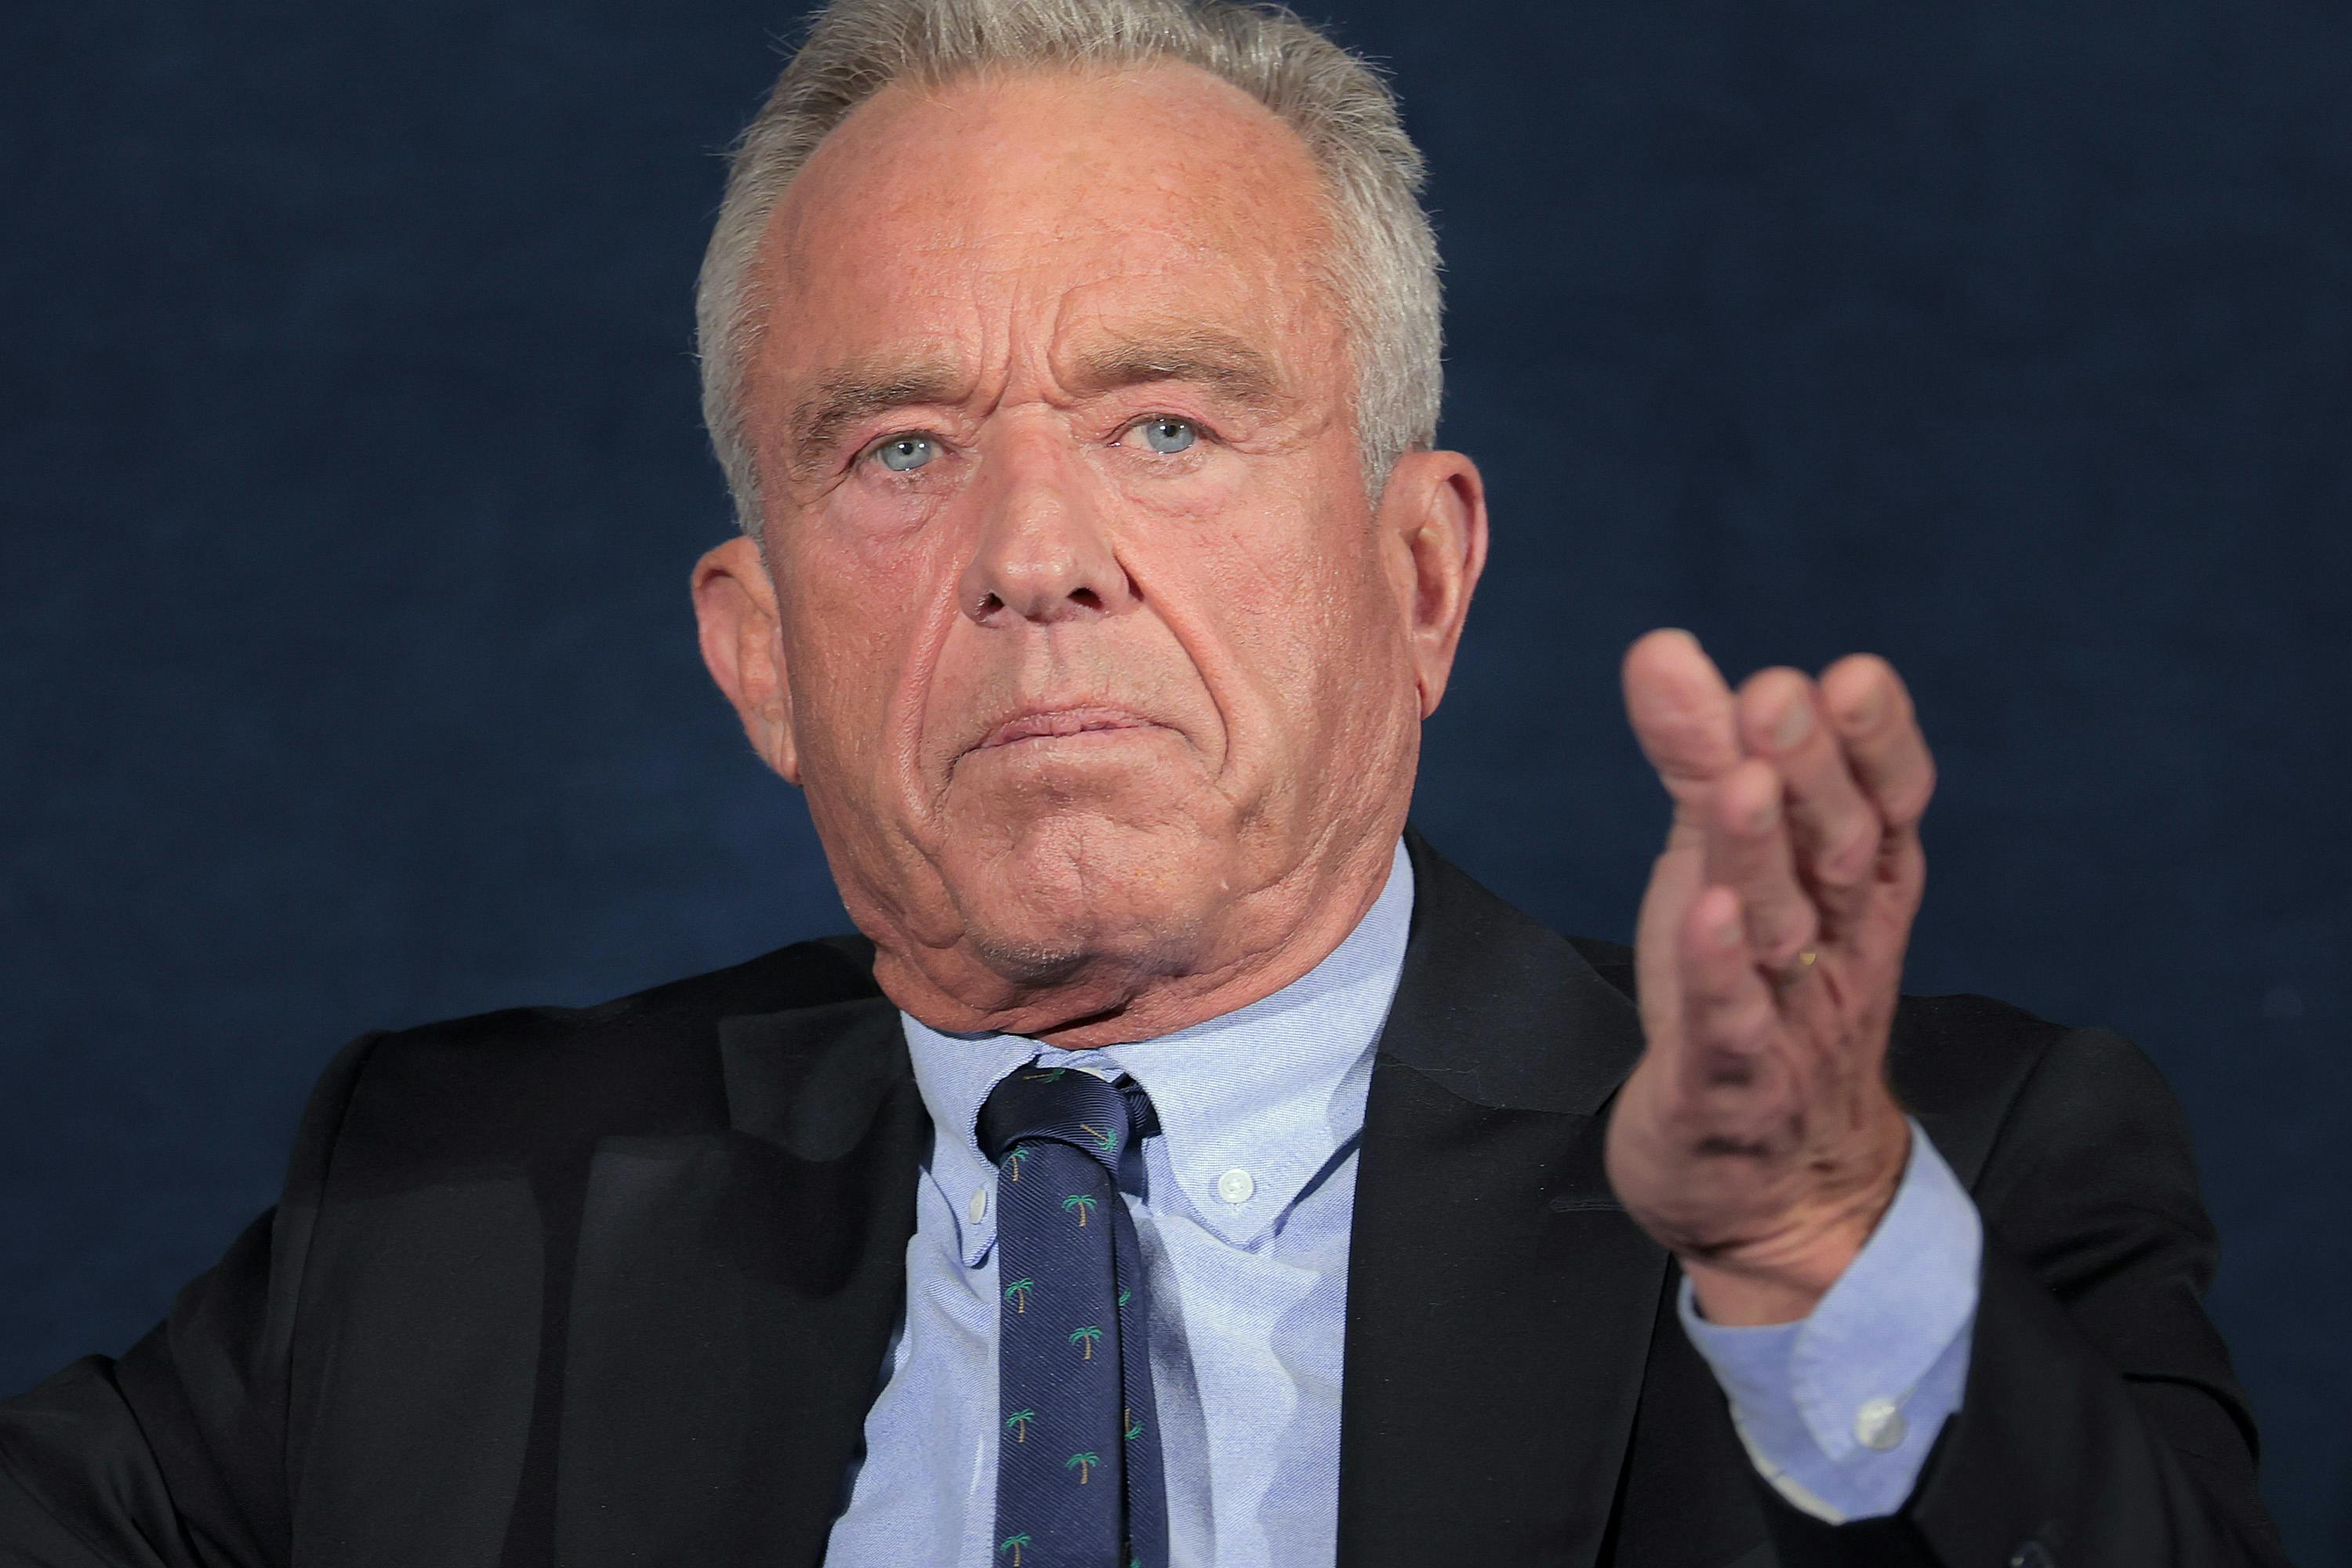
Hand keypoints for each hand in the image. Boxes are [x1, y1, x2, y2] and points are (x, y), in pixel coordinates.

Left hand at [1603, 629, 1937, 1324]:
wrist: (1776, 1186)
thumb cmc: (1755, 997)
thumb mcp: (1725, 866)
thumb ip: (1703, 761)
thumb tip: (1663, 648)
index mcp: (1854, 889)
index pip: (1886, 806)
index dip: (1875, 744)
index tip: (1852, 675)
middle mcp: (1838, 947)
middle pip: (1838, 851)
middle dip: (1812, 771)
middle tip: (1781, 694)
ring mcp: (1791, 1020)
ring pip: (1784, 929)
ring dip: (1763, 853)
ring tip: (1744, 781)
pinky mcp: (1728, 1086)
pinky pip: (1731, 1026)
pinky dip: (1721, 973)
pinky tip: (1707, 918)